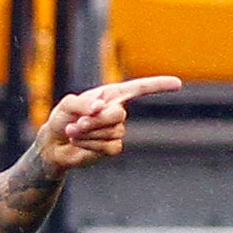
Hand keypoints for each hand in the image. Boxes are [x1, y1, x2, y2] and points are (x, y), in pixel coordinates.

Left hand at [33, 76, 179, 172]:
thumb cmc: (62, 118)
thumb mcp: (67, 105)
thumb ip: (82, 103)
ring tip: (74, 132)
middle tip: (77, 124)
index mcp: (111, 95)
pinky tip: (80, 143)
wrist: (55, 143)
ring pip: (112, 133)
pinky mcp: (112, 148)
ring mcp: (117, 131)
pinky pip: (110, 147)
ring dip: (89, 134)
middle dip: (95, 121)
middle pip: (118, 115)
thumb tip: (100, 107)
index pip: (139, 88)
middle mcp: (117, 111)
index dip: (158, 85)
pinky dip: (91, 145)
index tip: (177, 84)